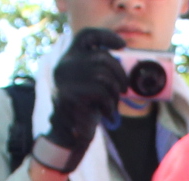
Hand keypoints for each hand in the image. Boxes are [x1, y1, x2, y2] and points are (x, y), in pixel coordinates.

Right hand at [45, 29, 130, 156]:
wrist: (69, 137)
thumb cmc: (86, 109)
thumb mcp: (92, 84)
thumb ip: (100, 69)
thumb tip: (123, 58)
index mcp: (68, 58)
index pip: (86, 35)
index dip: (106, 36)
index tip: (122, 45)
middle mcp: (64, 65)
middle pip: (101, 56)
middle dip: (120, 73)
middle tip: (124, 90)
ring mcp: (65, 80)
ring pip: (103, 75)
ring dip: (115, 92)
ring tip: (113, 105)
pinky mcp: (69, 96)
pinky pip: (100, 93)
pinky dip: (110, 105)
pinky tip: (108, 115)